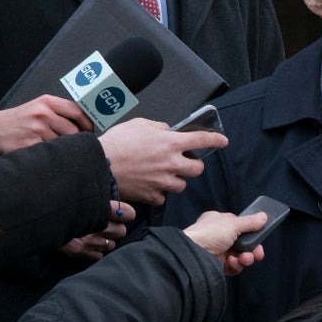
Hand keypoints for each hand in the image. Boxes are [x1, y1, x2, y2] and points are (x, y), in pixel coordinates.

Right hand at [0, 95, 89, 153]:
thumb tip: (83, 123)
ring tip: (59, 151)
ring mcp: (37, 130)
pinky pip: (51, 153)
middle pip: (73, 130)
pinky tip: (49, 157)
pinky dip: (53, 156)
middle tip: (77, 145)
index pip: (77, 111)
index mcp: (46, 102)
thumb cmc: (18, 120)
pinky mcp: (30, 145)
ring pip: (63, 144)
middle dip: (77, 140)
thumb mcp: (37, 107)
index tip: (90, 131)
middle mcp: (43, 113)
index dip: (87, 123)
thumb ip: (57, 111)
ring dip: (64, 150)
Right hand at [57, 200, 132, 260]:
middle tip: (107, 226)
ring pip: (111, 245)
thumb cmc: (61, 203)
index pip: (126, 213)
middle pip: (122, 231)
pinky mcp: (80, 251)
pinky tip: (88, 244)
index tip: (123, 214)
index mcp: (97, 207)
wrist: (38, 217)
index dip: (126, 213)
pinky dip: (95, 252)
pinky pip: (99, 256)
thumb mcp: (79, 195)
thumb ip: (96, 196)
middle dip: (116, 229)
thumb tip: (113, 200)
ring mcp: (89, 240)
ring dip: (105, 241)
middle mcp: (96, 225)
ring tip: (95, 235)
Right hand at [96, 119, 226, 204]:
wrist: (99, 165)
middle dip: (193, 165)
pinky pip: (163, 197)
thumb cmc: (116, 143)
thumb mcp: (138, 124)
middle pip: (197, 169)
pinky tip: (150, 185)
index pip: (202, 141)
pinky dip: (159, 193)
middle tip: (183, 162)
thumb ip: (158, 127)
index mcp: (170, 143)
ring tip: (162, 174)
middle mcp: (171, 164)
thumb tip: (166, 130)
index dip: (215, 140)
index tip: (222, 141)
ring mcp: (163, 182)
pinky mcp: (152, 195)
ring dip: (176, 180)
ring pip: (181, 185)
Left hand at [181, 211, 265, 276]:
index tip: (260, 236)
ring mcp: (217, 251)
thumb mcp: (233, 224)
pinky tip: (231, 262)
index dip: (250, 232)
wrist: (192, 254)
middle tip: (257, 254)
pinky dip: (235, 265)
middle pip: (242, 243)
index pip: (239, 226)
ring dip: (244, 258)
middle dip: (251, 249)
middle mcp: (217, 236)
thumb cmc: (207, 234)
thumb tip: (263, 216)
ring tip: (244, 258)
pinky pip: (233, 267)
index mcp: (218, 222)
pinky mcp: (217, 265)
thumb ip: (250, 222)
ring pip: (239, 256)